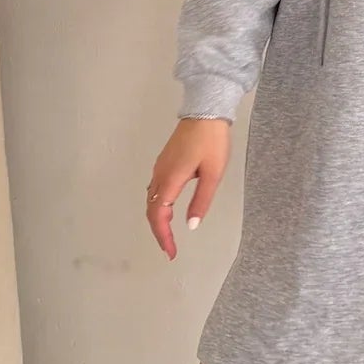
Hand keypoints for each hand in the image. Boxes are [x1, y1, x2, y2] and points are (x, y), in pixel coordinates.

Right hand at [145, 117, 231, 260]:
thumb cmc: (212, 141)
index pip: (159, 215)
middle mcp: (160, 174)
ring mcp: (160, 167)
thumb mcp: (213, 174)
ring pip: (151, 200)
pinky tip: (168, 211)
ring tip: (168, 236)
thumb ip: (201, 201)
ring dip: (157, 220)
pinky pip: (155, 190)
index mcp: (170, 179)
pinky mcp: (164, 162)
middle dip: (159, 232)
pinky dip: (158, 206)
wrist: (205, 110)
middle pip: (151, 209)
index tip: (170, 252)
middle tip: (170, 249)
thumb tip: (191, 225)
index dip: (163, 236)